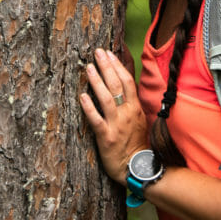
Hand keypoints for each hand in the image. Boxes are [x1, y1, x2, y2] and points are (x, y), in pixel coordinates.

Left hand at [79, 48, 148, 183]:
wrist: (136, 167)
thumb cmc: (135, 143)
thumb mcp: (138, 120)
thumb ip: (130, 103)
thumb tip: (123, 86)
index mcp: (135, 108)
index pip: (127, 81)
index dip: (117, 66)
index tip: (108, 53)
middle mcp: (127, 113)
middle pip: (117, 85)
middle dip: (107, 67)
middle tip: (97, 52)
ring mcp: (117, 124)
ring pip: (106, 98)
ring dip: (97, 81)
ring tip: (89, 68)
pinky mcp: (106, 137)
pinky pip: (96, 120)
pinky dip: (89, 107)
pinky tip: (82, 96)